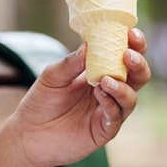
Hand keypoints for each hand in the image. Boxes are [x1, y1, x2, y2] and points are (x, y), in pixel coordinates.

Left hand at [14, 27, 151, 166]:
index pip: (124, 56)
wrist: (28, 133)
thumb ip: (70, 63)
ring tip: (105, 79)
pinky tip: (100, 94)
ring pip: (131, 98)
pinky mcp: (103, 131)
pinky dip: (111, 104)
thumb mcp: (52, 76)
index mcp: (101, 72)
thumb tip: (88, 44)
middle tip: (127, 55)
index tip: (130, 33)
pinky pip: (116, 117)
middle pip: (138, 76)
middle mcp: (110, 91)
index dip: (133, 44)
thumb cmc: (41, 101)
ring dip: (123, 86)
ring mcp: (109, 112)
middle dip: (138, 64)